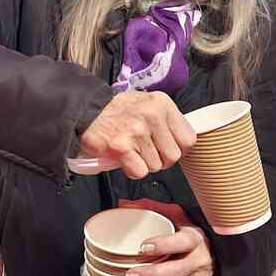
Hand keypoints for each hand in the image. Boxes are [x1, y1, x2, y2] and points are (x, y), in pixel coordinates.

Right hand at [79, 91, 196, 178]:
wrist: (87, 110)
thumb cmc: (119, 111)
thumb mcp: (148, 104)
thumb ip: (167, 120)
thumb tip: (182, 143)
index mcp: (162, 104)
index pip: (189, 139)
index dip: (178, 148)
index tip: (166, 147)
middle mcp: (152, 115)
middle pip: (173, 156)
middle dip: (160, 159)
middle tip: (146, 151)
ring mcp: (137, 131)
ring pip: (156, 166)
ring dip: (143, 164)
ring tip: (132, 151)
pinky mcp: (122, 146)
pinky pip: (140, 172)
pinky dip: (131, 169)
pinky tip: (124, 158)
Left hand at [116, 200, 213, 275]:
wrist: (219, 253)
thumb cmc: (190, 233)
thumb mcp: (177, 216)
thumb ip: (152, 209)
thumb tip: (122, 205)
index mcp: (196, 238)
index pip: (182, 242)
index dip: (164, 245)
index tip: (143, 247)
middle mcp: (201, 262)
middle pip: (177, 271)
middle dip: (151, 275)